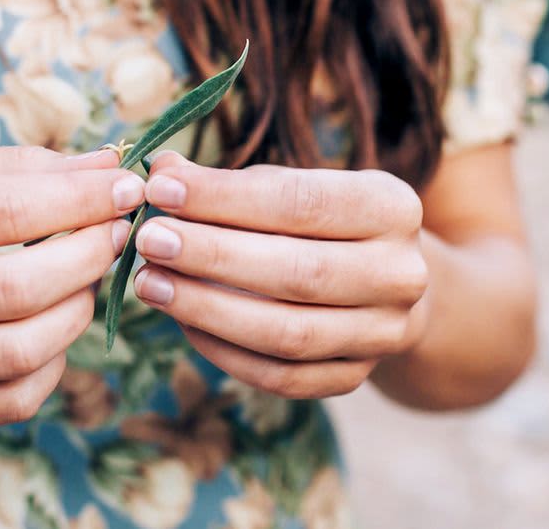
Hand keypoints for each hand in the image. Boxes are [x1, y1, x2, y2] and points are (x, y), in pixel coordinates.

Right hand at [0, 147, 144, 425]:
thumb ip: (17, 168)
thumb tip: (106, 165)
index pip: (3, 211)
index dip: (82, 200)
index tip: (127, 188)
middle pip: (19, 288)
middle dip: (91, 255)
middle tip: (117, 232)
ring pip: (22, 351)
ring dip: (79, 309)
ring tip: (87, 277)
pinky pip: (13, 399)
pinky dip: (55, 363)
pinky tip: (54, 328)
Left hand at [133, 152, 427, 397]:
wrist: (380, 282)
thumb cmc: (321, 223)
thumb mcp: (289, 186)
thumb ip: (229, 183)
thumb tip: (159, 171)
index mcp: (391, 207)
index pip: (301, 202)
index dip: (224, 198)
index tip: (161, 190)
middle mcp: (400, 274)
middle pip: (297, 273)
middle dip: (210, 256)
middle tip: (148, 241)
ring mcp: (383, 334)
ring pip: (287, 334)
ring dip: (207, 309)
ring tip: (150, 283)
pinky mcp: (353, 377)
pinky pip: (280, 377)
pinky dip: (222, 351)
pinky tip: (181, 321)